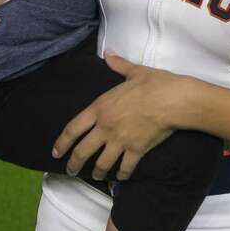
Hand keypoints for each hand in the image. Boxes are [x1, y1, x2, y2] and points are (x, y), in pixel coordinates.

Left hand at [52, 52, 185, 180]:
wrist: (173, 100)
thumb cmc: (155, 84)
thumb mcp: (134, 71)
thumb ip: (118, 65)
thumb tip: (108, 53)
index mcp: (101, 107)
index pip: (73, 128)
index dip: (61, 143)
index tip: (56, 152)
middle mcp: (106, 127)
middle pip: (82, 151)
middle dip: (74, 165)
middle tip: (71, 172)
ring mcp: (120, 141)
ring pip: (101, 163)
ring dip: (97, 172)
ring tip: (96, 176)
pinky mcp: (136, 150)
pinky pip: (125, 167)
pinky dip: (121, 175)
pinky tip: (119, 177)